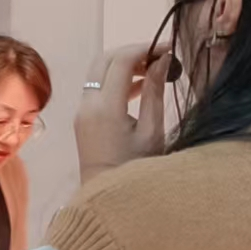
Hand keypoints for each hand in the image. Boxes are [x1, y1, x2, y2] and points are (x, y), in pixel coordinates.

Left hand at [75, 43, 170, 183]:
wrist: (107, 200)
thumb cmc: (136, 170)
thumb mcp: (152, 131)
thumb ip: (154, 92)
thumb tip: (162, 61)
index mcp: (105, 108)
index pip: (121, 60)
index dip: (146, 48)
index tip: (169, 50)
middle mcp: (87, 105)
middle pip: (104, 59)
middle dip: (132, 52)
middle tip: (159, 57)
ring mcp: (81, 111)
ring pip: (98, 72)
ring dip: (123, 64)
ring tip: (154, 70)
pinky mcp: (82, 118)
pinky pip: (97, 88)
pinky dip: (116, 79)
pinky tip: (140, 86)